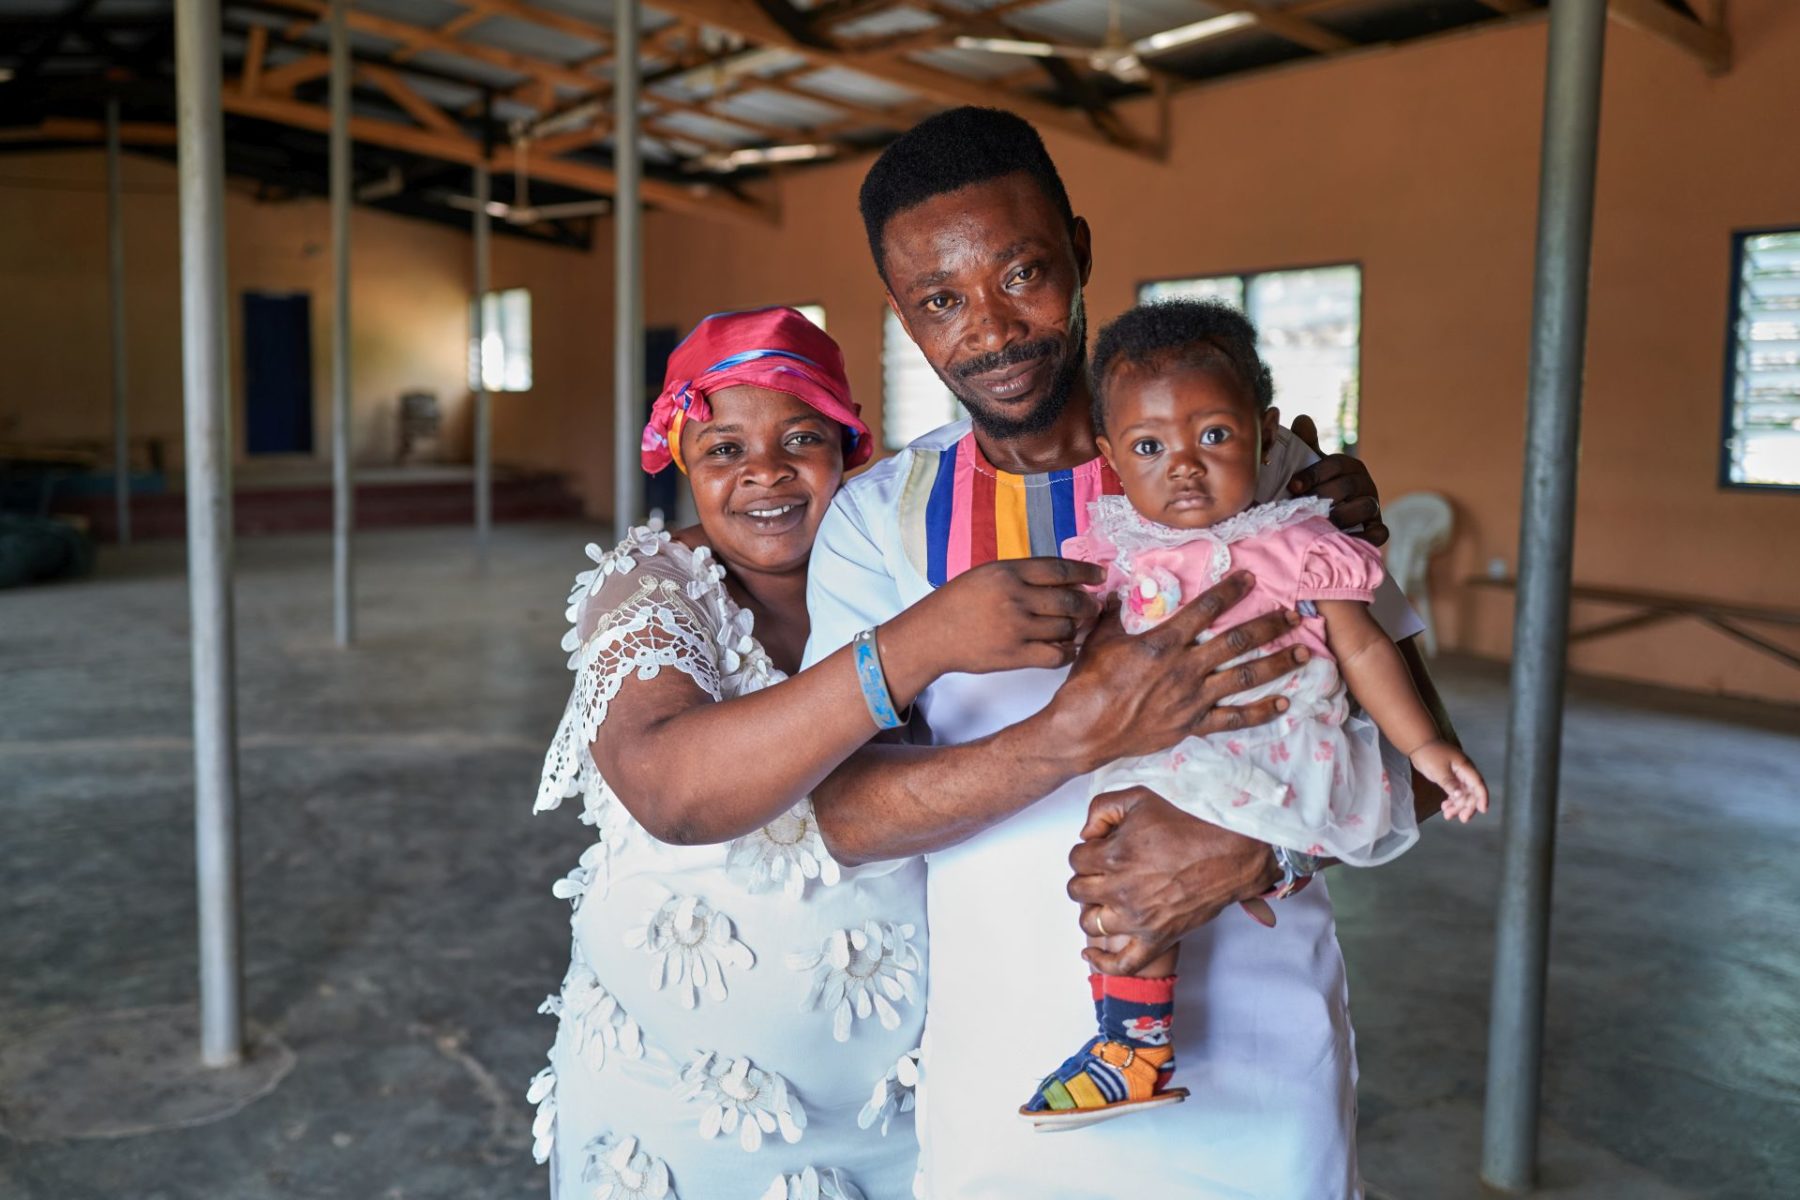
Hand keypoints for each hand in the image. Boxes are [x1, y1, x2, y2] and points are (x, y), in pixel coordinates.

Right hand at [888, 557, 1102, 678]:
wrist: (930, 636)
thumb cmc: (957, 603)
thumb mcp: (986, 575)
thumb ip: (1022, 575)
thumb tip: (1066, 582)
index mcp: (1007, 572)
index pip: (1060, 570)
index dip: (1086, 573)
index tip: (1099, 576)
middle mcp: (1014, 597)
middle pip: (1070, 600)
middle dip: (1088, 605)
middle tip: (1092, 607)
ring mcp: (1015, 628)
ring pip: (1066, 628)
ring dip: (1076, 628)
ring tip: (1074, 627)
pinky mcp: (1014, 655)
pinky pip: (1056, 654)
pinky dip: (1067, 651)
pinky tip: (1064, 647)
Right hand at [1046, 570, 1309, 771]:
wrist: (1084, 729)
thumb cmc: (1089, 683)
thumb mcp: (1100, 640)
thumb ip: (1115, 614)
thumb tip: (1119, 592)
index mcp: (1163, 642)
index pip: (1205, 609)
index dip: (1230, 591)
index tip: (1251, 578)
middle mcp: (1185, 668)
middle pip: (1237, 642)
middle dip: (1268, 626)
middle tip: (1293, 615)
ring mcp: (1192, 699)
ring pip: (1244, 678)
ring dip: (1277, 664)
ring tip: (1303, 653)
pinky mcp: (1192, 725)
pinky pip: (1233, 719)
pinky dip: (1260, 712)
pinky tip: (1283, 704)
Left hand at [1067, 787, 1279, 973]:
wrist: (1232, 852)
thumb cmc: (1189, 823)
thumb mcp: (1140, 797)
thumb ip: (1102, 808)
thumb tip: (1086, 834)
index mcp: (1113, 856)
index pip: (1076, 859)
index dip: (1087, 850)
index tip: (1103, 847)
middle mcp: (1120, 890)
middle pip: (1078, 890)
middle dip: (1088, 876)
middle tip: (1106, 869)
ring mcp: (1138, 919)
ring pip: (1090, 923)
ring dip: (1094, 909)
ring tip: (1108, 897)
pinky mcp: (1156, 939)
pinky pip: (1121, 964)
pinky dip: (1101, 963)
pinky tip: (1090, 953)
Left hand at [1287, 414, 1386, 546]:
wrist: (1329, 520)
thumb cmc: (1319, 489)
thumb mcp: (1312, 468)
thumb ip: (1306, 445)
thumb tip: (1301, 419)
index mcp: (1349, 466)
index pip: (1335, 464)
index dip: (1313, 474)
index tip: (1292, 486)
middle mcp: (1365, 484)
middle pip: (1348, 485)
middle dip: (1324, 495)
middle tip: (1304, 506)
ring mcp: (1372, 507)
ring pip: (1366, 506)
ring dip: (1343, 514)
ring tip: (1324, 522)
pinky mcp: (1377, 529)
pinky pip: (1381, 532)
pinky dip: (1368, 537)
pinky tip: (1350, 539)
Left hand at [1409, 739, 1488, 822]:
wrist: (1419, 745)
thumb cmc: (1430, 754)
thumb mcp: (1439, 770)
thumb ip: (1450, 783)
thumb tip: (1460, 796)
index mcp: (1465, 768)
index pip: (1478, 784)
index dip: (1482, 798)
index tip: (1482, 810)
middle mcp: (1464, 773)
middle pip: (1472, 793)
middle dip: (1468, 806)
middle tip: (1462, 818)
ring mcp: (1458, 776)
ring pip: (1463, 795)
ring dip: (1458, 806)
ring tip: (1448, 815)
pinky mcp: (1451, 779)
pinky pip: (1455, 793)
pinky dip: (1451, 801)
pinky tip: (1445, 808)